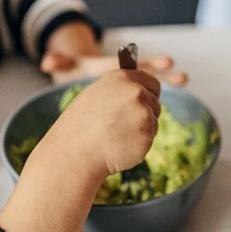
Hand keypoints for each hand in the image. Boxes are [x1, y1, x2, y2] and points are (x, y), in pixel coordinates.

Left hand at [40, 20, 187, 84]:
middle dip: (159, 71)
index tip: (164, 61)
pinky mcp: (129, 88)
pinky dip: (159, 93)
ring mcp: (128, 80)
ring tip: (185, 79)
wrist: (80, 65)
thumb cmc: (74, 68)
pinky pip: (148, 91)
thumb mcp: (66, 66)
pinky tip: (179, 91)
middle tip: (180, 73)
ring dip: (167, 80)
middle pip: (143, 70)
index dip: (142, 65)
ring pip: (151, 80)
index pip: (127, 67)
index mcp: (107, 67)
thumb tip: (46, 62)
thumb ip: (59, 61)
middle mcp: (122, 72)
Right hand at [40, 70, 160, 176]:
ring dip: (141, 130)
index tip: (145, 103)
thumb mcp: (96, 95)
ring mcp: (143, 113)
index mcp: (122, 78)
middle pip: (155, 103)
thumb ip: (120, 90)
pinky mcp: (147, 134)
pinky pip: (150, 139)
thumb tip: (140, 91)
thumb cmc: (80, 126)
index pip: (152, 83)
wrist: (75, 152)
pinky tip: (120, 146)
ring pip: (154, 122)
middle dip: (144, 113)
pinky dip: (139, 145)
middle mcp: (136, 91)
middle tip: (121, 125)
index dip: (149, 94)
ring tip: (116, 136)